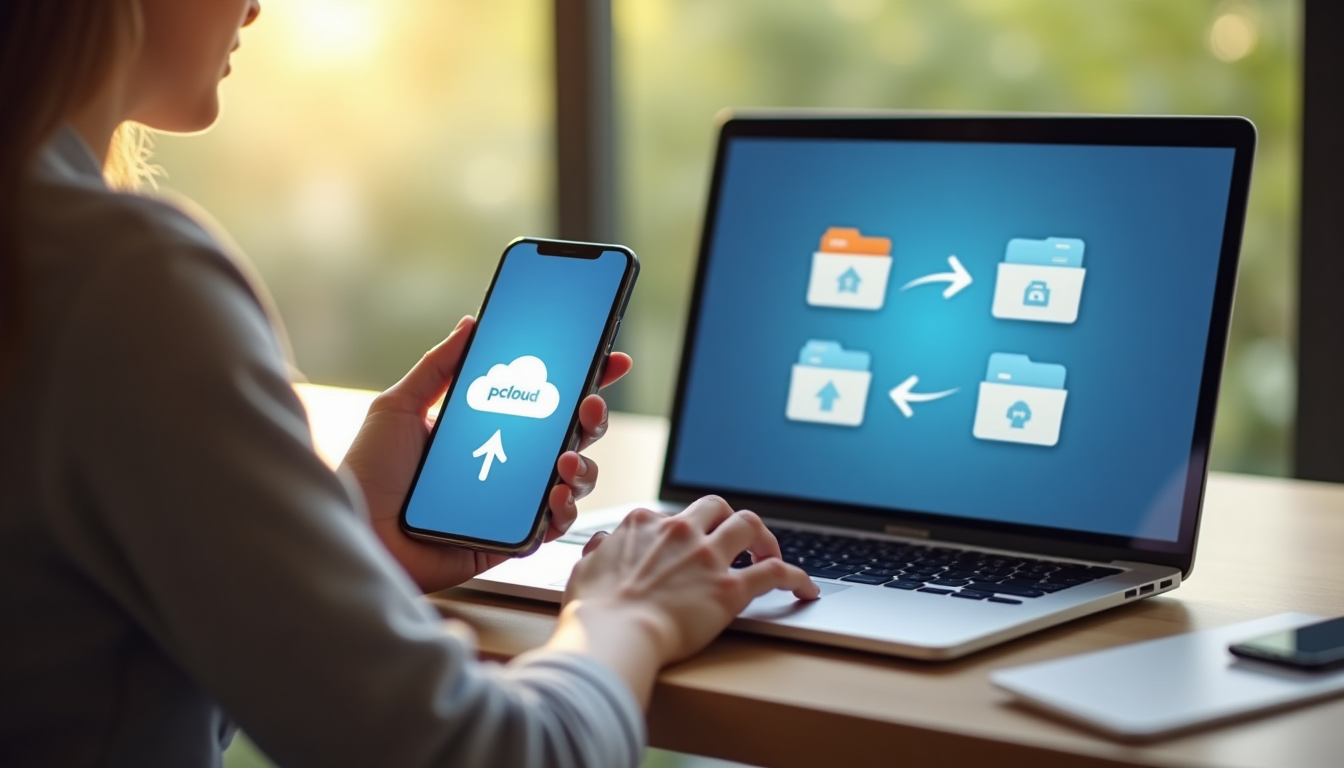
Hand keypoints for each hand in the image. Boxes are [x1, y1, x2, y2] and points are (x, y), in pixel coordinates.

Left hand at [339, 315, 632, 592]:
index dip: (580, 378)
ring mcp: (512, 500)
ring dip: (583, 464)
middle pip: (571, 434)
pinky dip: (564, 510)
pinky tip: (555, 495)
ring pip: (573, 479)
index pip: (544, 398)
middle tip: (589, 404)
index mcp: (486, 426)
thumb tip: (471, 323)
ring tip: (565, 459)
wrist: (355, 532)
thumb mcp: (399, 407)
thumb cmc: (368, 474)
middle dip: (593, 416)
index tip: (606, 357)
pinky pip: (552, 524)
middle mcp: (507, 461)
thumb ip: (438, 366)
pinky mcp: (510, 537)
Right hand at [550, 496, 818, 704]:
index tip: (692, 543)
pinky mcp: (730, 589)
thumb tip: (602, 544)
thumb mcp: (584, 569)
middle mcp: (680, 532)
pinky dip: (795, 577)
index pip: (675, 514)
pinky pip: (774, 572)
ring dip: (764, 538)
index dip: (687, 529)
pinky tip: (804, 589)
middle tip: (737, 540)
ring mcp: (708, 557)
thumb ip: (599, 551)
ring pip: (749, 525)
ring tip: (771, 552)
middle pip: (718, 506)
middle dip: (729, 519)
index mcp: (645, 525)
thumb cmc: (593, 612)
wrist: (612, 636)